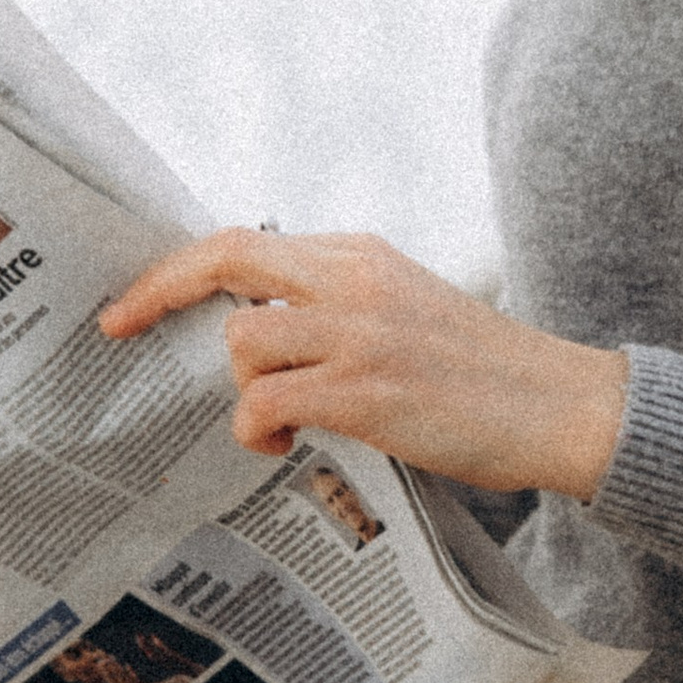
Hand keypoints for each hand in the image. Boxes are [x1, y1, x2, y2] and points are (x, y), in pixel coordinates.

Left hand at [99, 229, 629, 501]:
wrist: (562, 406)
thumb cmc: (484, 372)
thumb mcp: (406, 305)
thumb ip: (339, 301)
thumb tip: (255, 326)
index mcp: (363, 253)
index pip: (249, 240)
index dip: (180, 265)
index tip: (134, 298)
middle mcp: (355, 280)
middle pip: (227, 260)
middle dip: (160, 291)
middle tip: (121, 327)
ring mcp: (359, 333)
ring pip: (242, 340)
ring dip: (242, 387)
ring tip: (280, 420)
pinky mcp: (365, 391)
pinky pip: (266, 402)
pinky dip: (258, 428)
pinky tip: (288, 442)